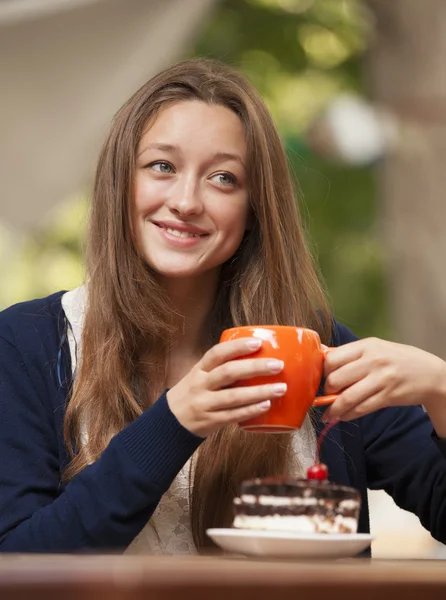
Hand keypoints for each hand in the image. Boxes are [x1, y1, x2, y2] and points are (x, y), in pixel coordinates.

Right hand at [166, 338, 285, 436]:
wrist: (169, 422)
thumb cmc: (193, 394)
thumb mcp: (200, 376)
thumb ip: (222, 368)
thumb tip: (259, 357)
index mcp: (199, 369)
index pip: (217, 353)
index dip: (237, 347)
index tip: (258, 343)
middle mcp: (200, 385)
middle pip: (228, 373)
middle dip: (255, 368)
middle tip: (278, 365)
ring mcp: (204, 404)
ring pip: (233, 396)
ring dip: (259, 392)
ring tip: (281, 388)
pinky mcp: (210, 421)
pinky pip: (233, 415)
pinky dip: (250, 410)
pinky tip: (266, 405)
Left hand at [322, 337, 445, 422]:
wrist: (431, 374)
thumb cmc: (399, 359)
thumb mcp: (376, 348)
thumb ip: (351, 353)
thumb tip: (322, 355)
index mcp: (366, 346)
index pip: (332, 358)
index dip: (323, 371)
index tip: (321, 377)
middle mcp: (373, 361)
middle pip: (336, 378)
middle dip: (326, 390)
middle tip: (326, 395)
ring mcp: (381, 379)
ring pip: (347, 397)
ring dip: (334, 409)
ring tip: (328, 414)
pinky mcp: (388, 396)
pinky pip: (362, 408)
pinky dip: (348, 415)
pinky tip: (343, 416)